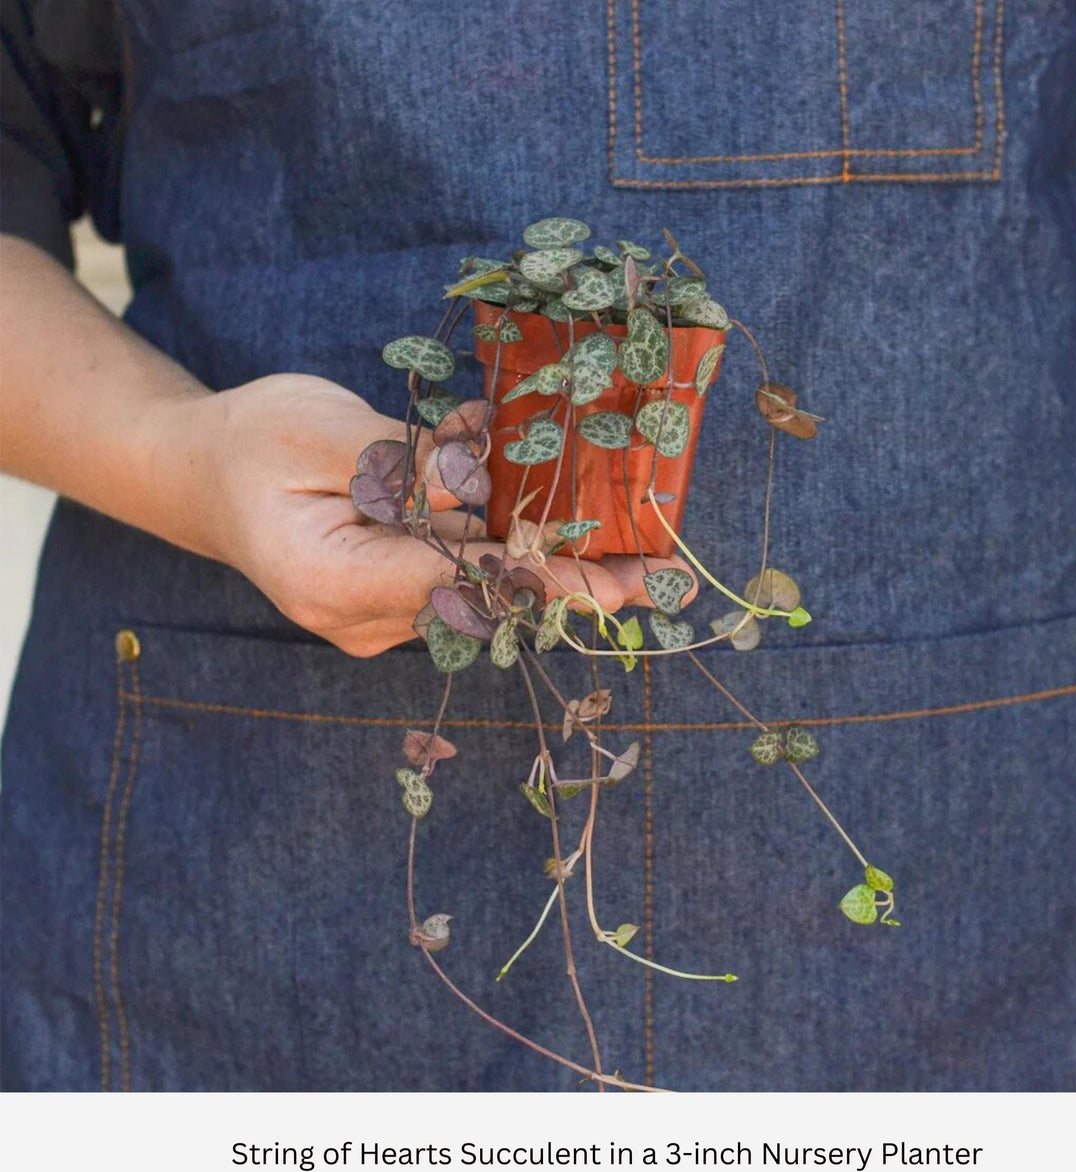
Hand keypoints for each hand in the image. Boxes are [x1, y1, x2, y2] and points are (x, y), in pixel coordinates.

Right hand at [190, 374, 685, 655]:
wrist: (203, 472)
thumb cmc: (252, 444)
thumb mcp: (327, 432)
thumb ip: (411, 464)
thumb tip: (487, 474)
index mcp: (336, 582)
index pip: (461, 585)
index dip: (545, 581)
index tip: (618, 589)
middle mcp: (364, 616)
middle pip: (484, 596)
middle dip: (566, 577)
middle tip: (653, 575)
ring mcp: (380, 613)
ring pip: (479, 583)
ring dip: (542, 553)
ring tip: (630, 545)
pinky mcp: (395, 594)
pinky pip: (459, 566)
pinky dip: (499, 535)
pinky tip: (541, 499)